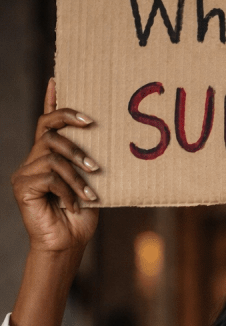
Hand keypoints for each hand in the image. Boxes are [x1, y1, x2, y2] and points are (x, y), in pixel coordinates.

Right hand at [11, 78, 98, 254]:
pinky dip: (68, 190)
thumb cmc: (80, 219)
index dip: (52, 102)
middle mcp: (34, 161)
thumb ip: (89, 165)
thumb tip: (103, 141)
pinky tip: (74, 206)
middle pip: (48, 129)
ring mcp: (25, 173)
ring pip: (52, 155)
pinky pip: (49, 176)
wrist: (67, 246)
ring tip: (90, 193)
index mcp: (49, 158)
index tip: (58, 79)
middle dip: (72, 133)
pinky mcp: (22, 186)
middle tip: (93, 146)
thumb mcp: (90, 186)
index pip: (47, 123)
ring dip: (76, 174)